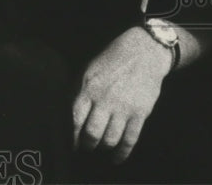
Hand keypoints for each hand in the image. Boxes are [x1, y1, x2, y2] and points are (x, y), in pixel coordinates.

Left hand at [73, 27, 171, 163]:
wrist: (143, 52)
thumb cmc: (111, 60)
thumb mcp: (88, 69)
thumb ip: (78, 91)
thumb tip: (69, 115)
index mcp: (88, 87)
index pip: (75, 118)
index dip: (72, 136)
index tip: (72, 144)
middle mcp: (105, 99)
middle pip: (92, 133)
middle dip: (87, 145)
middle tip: (86, 148)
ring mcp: (123, 107)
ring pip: (110, 139)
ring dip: (103, 148)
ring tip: (100, 150)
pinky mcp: (140, 113)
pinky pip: (130, 139)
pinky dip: (122, 153)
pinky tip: (116, 159)